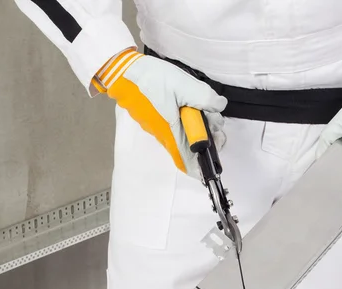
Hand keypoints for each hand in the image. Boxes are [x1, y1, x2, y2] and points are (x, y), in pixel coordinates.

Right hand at [92, 48, 227, 177]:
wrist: (122, 72)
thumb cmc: (152, 81)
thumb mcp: (185, 86)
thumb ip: (206, 99)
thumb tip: (219, 106)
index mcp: (173, 135)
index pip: (189, 163)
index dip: (205, 161)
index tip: (216, 143)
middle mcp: (165, 137)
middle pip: (191, 148)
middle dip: (207, 135)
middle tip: (213, 116)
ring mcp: (158, 129)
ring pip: (184, 135)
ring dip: (197, 124)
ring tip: (203, 106)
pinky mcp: (155, 120)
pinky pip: (175, 126)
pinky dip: (186, 119)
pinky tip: (189, 102)